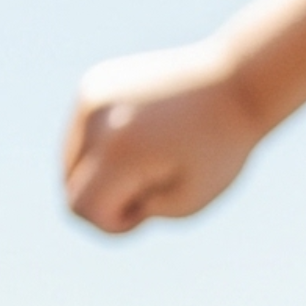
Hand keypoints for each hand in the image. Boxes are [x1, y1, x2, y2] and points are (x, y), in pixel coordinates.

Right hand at [62, 45, 262, 234]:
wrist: (235, 82)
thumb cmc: (220, 148)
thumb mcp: (188, 200)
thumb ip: (135, 212)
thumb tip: (100, 202)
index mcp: (119, 152)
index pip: (81, 208)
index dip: (113, 223)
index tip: (150, 207)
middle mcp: (95, 120)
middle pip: (70, 186)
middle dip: (107, 198)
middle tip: (156, 184)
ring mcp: (90, 96)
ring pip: (70, 160)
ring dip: (103, 173)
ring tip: (149, 159)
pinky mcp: (93, 83)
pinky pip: (81, 133)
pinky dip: (103, 145)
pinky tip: (142, 134)